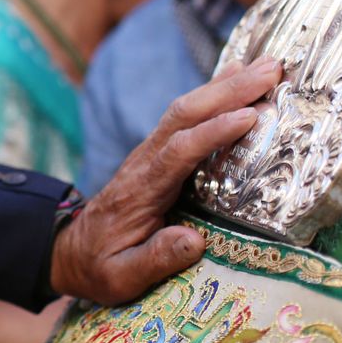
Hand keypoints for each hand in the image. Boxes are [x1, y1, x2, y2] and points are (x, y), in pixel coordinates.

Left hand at [50, 58, 280, 304]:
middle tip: (270, 71)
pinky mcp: (159, 154)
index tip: (249, 117)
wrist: (71, 249)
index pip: (177, 152)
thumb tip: (194, 240)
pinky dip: (213, 95)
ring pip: (185, 110)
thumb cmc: (100, 265)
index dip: (212, 133)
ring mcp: (150, 154)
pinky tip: (236, 78)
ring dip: (224, 86)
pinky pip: (186, 117)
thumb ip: (154, 260)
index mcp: (140, 190)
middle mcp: (145, 162)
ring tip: (267, 66)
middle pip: (183, 116)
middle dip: (226, 91)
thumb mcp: (121, 276)